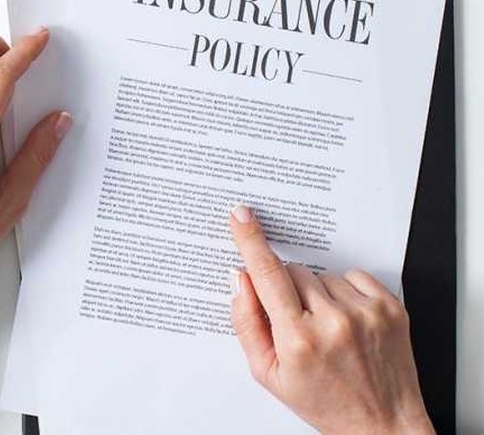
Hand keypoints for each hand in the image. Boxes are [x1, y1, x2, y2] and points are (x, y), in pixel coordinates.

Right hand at [228, 204, 433, 434]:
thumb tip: (240, 279)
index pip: (267, 275)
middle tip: (296, 321)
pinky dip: (345, 292)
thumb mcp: (268, 373)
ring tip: (326, 328)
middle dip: (286, 289)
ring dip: (317, 293)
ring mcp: (365, 313)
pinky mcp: (389, 308)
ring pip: (322, 275)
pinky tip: (346, 319)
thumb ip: (247, 323)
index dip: (250, 241)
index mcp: (298, 339)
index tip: (241, 216)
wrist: (382, 424)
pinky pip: (353, 276)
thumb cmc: (322, 402)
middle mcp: (333, 322)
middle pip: (293, 272)